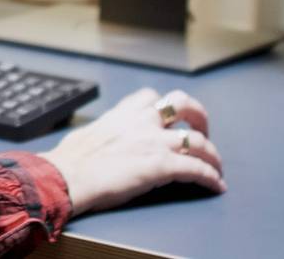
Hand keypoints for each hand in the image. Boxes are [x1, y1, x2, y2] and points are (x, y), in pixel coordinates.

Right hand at [40, 87, 224, 215]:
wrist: (67, 176)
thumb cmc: (70, 160)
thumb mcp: (89, 133)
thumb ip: (104, 132)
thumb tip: (99, 142)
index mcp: (123, 113)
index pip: (151, 97)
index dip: (165, 106)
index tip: (170, 117)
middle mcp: (144, 122)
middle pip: (184, 105)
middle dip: (199, 117)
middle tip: (202, 131)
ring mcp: (156, 143)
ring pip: (198, 141)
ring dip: (212, 155)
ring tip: (216, 166)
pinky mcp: (162, 166)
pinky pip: (197, 169)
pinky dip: (210, 177)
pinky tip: (216, 185)